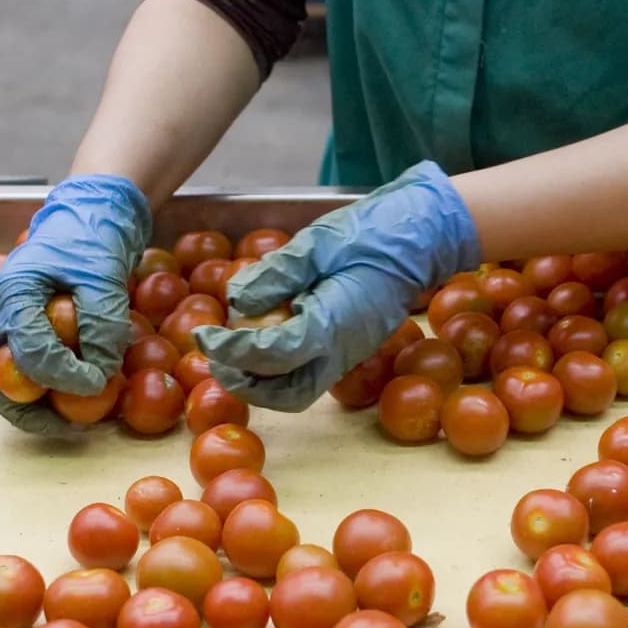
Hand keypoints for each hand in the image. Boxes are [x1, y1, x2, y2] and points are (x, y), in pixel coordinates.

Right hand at [0, 174, 151, 434]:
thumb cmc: (93, 239)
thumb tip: (101, 376)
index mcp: (13, 291)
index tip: (99, 384)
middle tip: (71, 426)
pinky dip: (38, 388)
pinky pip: (15, 368)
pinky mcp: (14, 327)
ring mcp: (0, 320)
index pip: (28, 350)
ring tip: (69, 423)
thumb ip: (102, 324)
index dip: (63, 376)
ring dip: (30, 406)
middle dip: (30, 409)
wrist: (87, 214)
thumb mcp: (104, 276)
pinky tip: (71, 398)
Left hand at [197, 162, 480, 410]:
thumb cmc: (373, 234)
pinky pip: (310, 372)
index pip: (274, 355)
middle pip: (288, 394)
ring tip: (229, 357)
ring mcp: (350, 352)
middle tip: (213, 358)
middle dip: (245, 384)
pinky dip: (278, 371)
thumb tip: (236, 302)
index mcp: (335, 323)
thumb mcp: (317, 243)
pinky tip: (259, 344)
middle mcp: (344, 349)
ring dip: (260, 384)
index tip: (205, 335)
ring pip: (300, 390)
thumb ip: (276, 275)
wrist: (423, 236)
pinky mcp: (349, 346)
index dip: (234, 350)